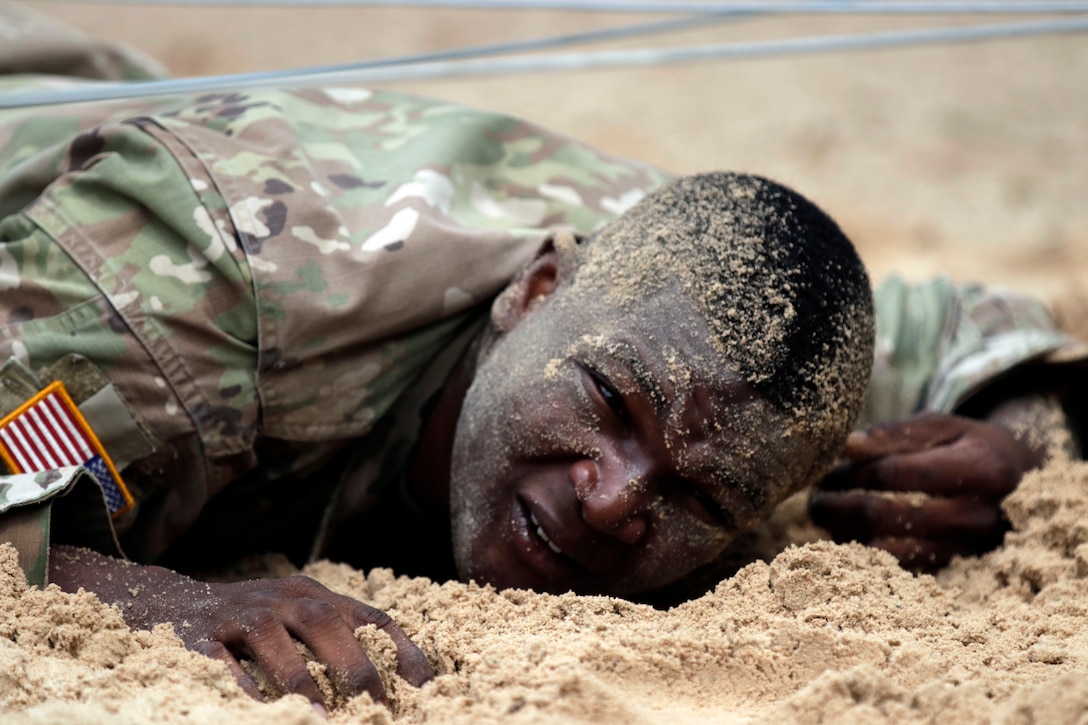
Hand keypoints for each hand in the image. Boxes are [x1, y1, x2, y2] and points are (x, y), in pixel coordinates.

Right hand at [49, 548, 432, 709]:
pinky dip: (239, 685)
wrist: (165, 602)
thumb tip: (389, 688)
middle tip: (379, 707)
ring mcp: (238, 614)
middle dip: (355, 666)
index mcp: (315, 596)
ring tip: (325, 721)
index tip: (426, 687)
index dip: (400, 649)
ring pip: (272, 639)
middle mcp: (281, 598)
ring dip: (301, 681)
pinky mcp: (197, 636)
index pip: (369, 616)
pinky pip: (218, 660)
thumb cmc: (250, 621)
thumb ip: (339, 640)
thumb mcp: (298, 618)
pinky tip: (258, 711)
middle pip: (325, 621)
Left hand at [807, 412, 1044, 570]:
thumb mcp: (942, 426)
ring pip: (885, 549)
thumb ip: (894, 433)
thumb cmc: (972, 446)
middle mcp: (978, 515)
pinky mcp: (955, 570)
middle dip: (838, 505)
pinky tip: (849, 533)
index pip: (894, 474)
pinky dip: (864, 552)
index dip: (852, 471)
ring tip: (826, 513)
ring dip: (844, 532)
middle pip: (884, 515)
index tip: (828, 468)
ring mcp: (967, 550)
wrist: (1021, 485)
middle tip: (815, 496)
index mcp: (980, 470)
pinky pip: (898, 568)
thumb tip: (846, 445)